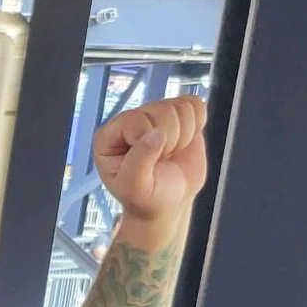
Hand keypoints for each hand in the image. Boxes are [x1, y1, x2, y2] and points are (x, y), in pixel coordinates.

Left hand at [94, 96, 208, 232]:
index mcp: (108, 136)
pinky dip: (197, 125)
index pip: (137, 120)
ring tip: (170, 153)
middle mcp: (130, 120)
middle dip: (170, 141)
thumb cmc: (148, 198)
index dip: (150, 144)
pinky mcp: (177, 113)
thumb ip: (140, 162)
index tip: (149, 164)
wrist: (170, 202)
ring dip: (184, 136)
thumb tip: (157, 132)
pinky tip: (184, 142)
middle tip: (161, 160)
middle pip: (162, 110)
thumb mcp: (135, 188)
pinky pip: (195, 104)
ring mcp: (154, 114)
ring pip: (181, 107)